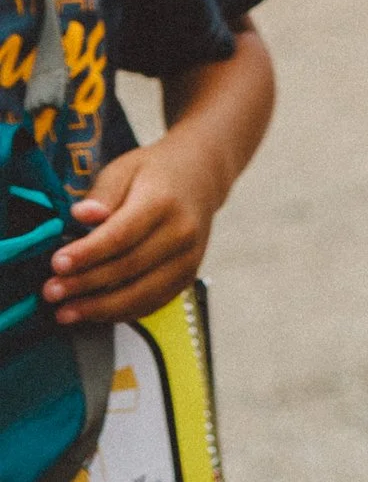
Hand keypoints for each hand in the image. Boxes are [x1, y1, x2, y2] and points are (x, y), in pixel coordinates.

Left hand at [46, 129, 223, 328]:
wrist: (201, 177)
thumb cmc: (155, 173)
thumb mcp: (124, 169)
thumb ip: (101, 194)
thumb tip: (82, 215)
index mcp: (163, 202)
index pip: (121, 235)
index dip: (87, 254)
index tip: (57, 264)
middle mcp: (181, 233)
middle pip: (128, 268)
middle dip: (85, 285)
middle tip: (51, 292)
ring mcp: (189, 259)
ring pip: (141, 294)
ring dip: (100, 309)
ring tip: (66, 312)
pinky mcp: (188, 277)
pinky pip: (152, 303)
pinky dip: (121, 313)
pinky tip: (94, 313)